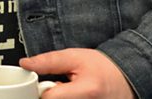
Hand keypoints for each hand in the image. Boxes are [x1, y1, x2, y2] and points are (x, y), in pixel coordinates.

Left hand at [20, 49, 134, 98]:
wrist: (125, 79)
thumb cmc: (103, 68)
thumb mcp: (75, 57)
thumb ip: (49, 61)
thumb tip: (26, 64)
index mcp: (87, 91)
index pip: (49, 97)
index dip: (41, 89)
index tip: (41, 83)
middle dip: (50, 96)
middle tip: (58, 87)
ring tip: (68, 93)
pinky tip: (71, 98)